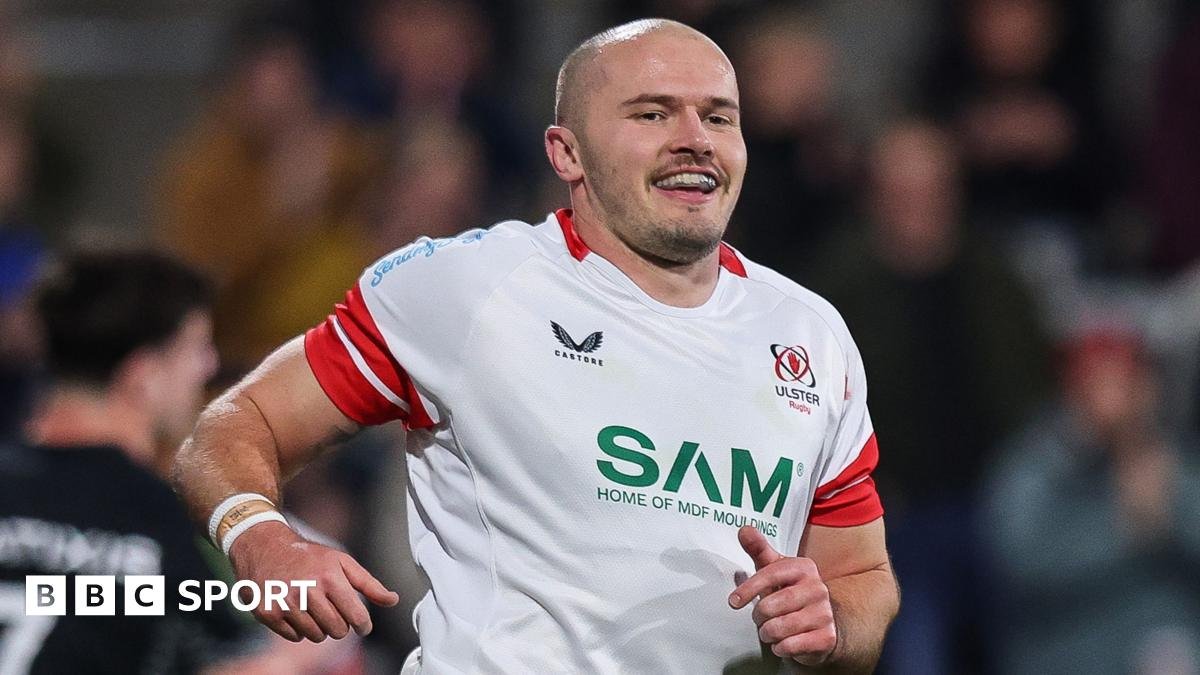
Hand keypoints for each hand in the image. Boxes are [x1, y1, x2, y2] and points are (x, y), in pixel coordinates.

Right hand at [228, 521, 399, 642]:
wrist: (266, 548)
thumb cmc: (309, 556)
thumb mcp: (342, 562)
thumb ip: (369, 584)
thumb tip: (393, 600)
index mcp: (330, 578)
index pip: (356, 617)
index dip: (363, 625)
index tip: (363, 626)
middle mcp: (307, 590)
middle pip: (337, 630)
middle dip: (340, 625)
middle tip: (334, 611)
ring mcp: (286, 603)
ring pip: (316, 636)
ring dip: (319, 627)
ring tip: (313, 608)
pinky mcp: (268, 613)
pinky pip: (295, 637)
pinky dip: (299, 629)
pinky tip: (296, 610)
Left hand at [728, 525, 836, 664]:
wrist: (824, 622)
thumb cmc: (790, 591)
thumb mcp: (775, 569)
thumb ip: (759, 549)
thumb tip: (744, 529)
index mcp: (804, 568)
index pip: (769, 575)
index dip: (748, 589)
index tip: (733, 602)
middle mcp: (818, 589)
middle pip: (770, 606)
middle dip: (759, 616)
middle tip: (762, 617)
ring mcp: (824, 614)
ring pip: (778, 628)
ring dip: (767, 633)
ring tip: (771, 629)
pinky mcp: (826, 638)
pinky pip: (789, 646)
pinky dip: (780, 647)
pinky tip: (784, 642)